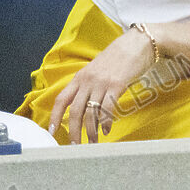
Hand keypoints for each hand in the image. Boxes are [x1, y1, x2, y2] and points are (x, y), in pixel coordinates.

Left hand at [48, 28, 155, 143]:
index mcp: (80, 77)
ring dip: (91, 131)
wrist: (138, 43)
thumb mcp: (98, 69)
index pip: (62, 99)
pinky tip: (108, 130)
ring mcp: (101, 83)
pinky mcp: (116, 85)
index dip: (55, 117)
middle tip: (74, 146)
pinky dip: (106, 122)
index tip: (52, 132)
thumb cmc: (120, 57)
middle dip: (74, 131)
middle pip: (75, 111)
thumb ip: (90, 84)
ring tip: (93, 142)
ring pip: (91, 113)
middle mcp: (88, 81)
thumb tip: (87, 104)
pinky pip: (107, 108)